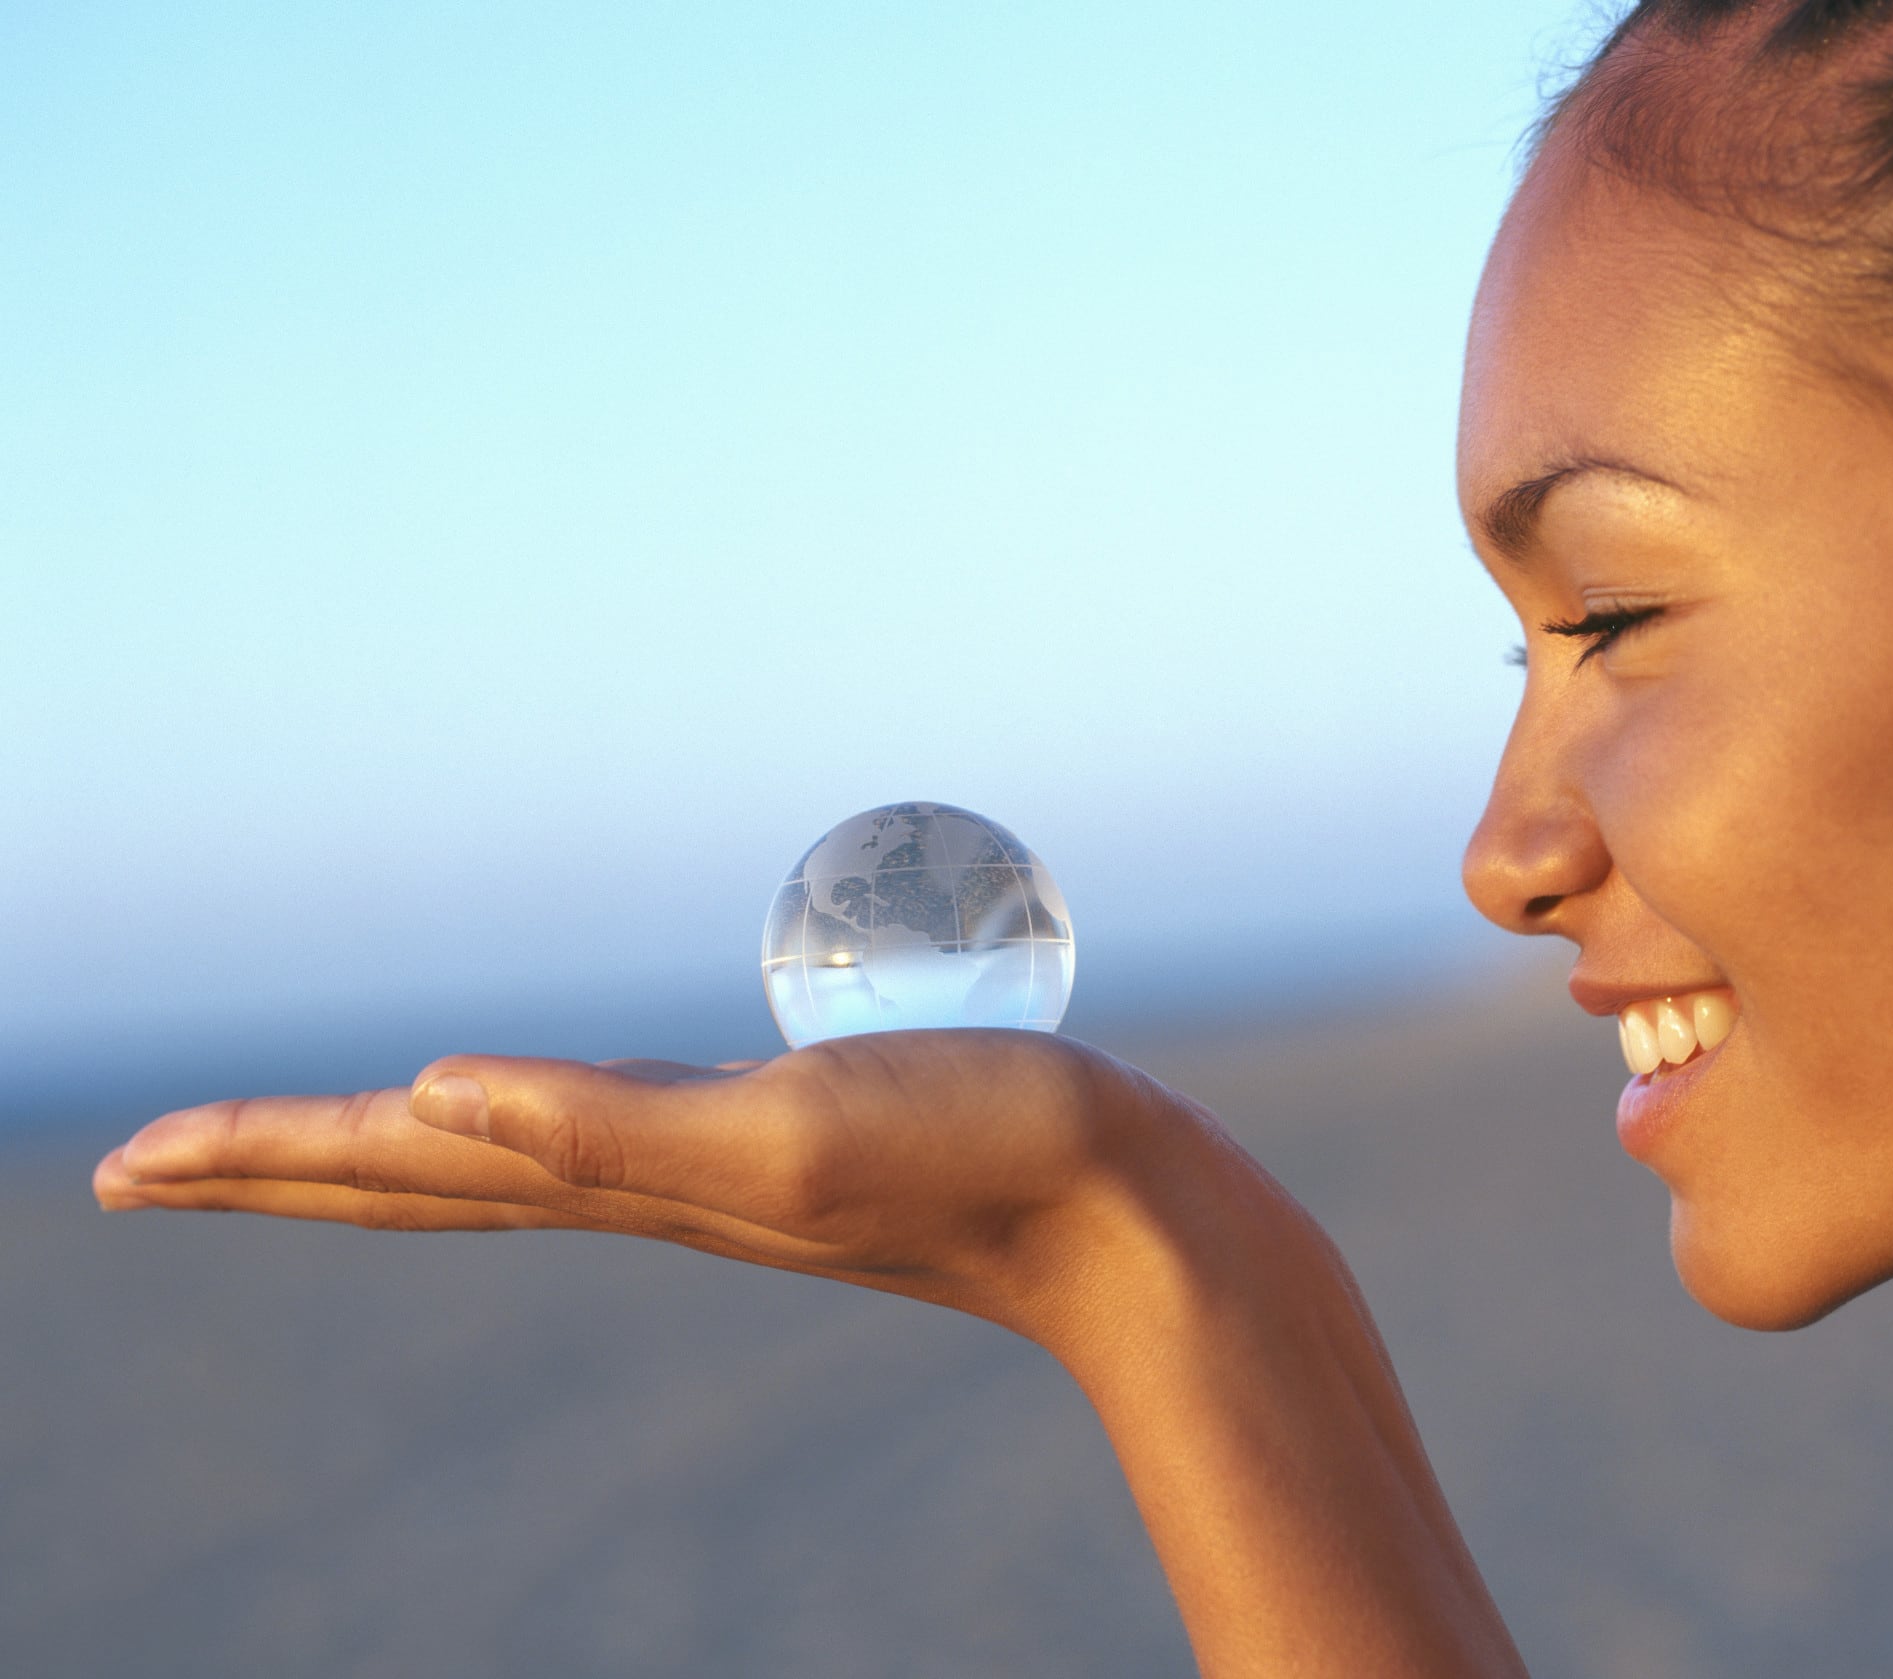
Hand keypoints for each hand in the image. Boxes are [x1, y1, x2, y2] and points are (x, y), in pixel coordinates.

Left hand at [94, 1030, 1218, 1346]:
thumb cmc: (982, 1161)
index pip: (399, 1171)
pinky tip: (535, 1112)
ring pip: (502, 1164)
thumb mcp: (786, 1140)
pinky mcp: (785, 1145)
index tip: (122, 1166)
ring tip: (307, 1148)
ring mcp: (716, 1172)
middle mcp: (651, 1183)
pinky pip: (608, 1132)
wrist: (1131, 1222)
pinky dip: (527, 1122)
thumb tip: (428, 1098)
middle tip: (142, 1170)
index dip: (255, 1162)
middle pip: (420, 1181)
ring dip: (385, 1155)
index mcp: (631, 1179)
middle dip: (276, 1173)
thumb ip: (610, 1124)